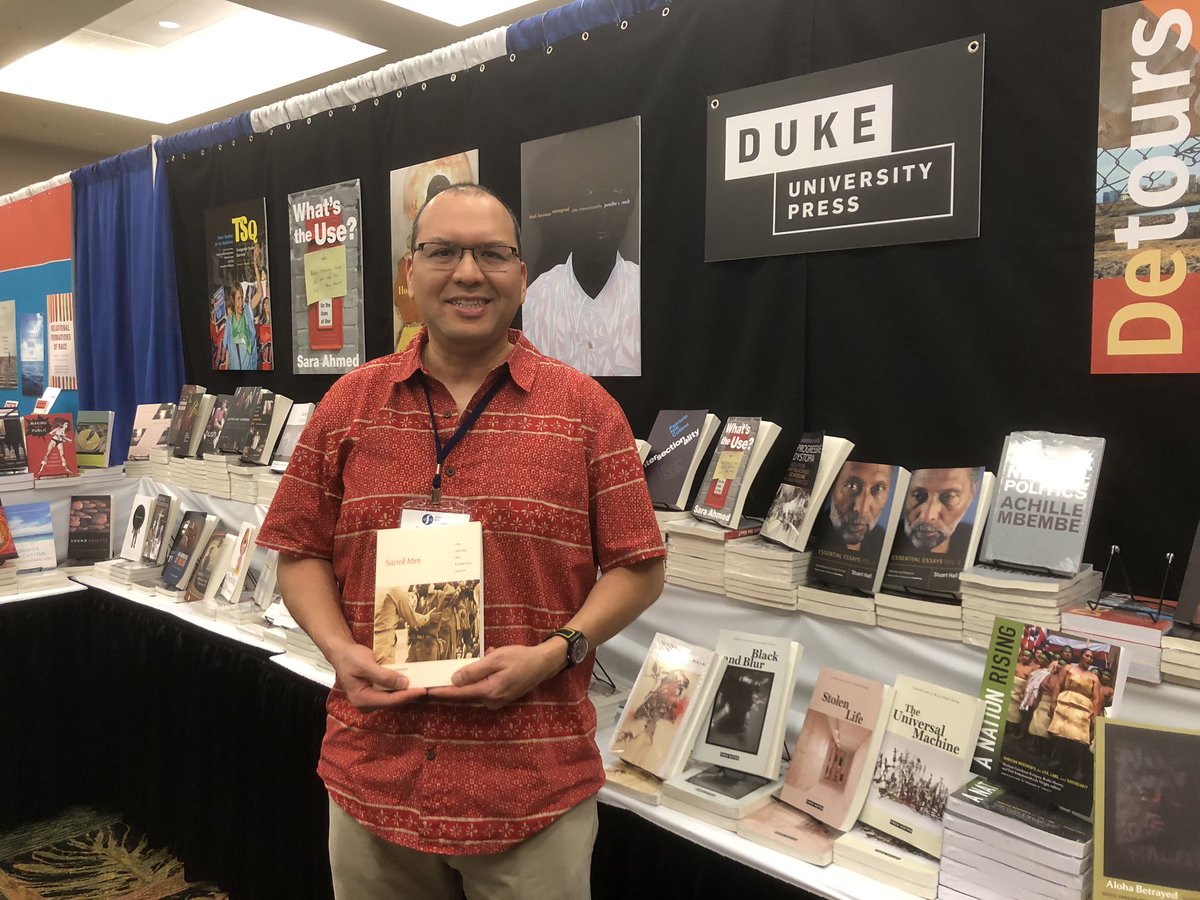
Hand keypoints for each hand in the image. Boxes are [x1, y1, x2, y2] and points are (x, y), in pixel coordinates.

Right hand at [328, 641, 426, 711]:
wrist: (342, 653)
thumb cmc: (350, 657)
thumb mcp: (366, 664)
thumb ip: (383, 675)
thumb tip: (404, 683)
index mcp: (361, 700)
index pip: (389, 700)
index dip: (407, 695)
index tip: (422, 690)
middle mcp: (366, 704)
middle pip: (392, 702)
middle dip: (409, 695)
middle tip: (427, 688)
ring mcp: (370, 700)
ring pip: (393, 698)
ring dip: (407, 692)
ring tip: (423, 685)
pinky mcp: (374, 695)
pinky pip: (390, 693)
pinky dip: (401, 688)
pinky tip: (412, 683)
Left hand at [427, 642, 561, 709]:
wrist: (542, 664)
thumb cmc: (520, 658)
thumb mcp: (496, 659)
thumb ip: (474, 671)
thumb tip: (454, 680)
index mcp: (488, 691)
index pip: (458, 694)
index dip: (441, 691)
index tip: (426, 691)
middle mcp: (491, 701)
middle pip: (464, 695)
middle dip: (452, 685)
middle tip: (437, 677)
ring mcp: (496, 701)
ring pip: (473, 691)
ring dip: (469, 678)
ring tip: (473, 662)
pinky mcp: (500, 698)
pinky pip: (483, 689)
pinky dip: (480, 678)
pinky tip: (486, 664)